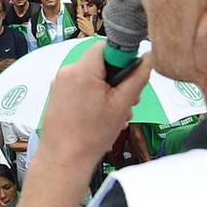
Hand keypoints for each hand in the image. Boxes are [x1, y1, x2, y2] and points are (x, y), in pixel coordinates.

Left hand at [34, 43, 154, 171]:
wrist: (63, 160)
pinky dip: (95, 98)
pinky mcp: (57, 95)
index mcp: (82, 70)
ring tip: (117, 114)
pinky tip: (102, 117)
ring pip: (92, 77)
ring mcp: (60, 83)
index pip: (107, 46)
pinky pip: (82, 87)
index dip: (123, 58)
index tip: (132, 77)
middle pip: (100, 63)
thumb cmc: (92, 135)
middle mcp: (67, 71)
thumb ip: (137, 77)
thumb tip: (149, 57)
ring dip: (109, 92)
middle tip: (130, 101)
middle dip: (118, 80)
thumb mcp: (122, 104)